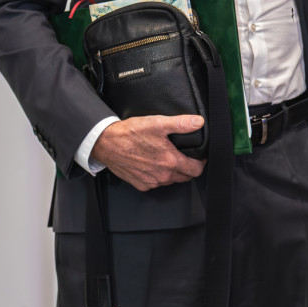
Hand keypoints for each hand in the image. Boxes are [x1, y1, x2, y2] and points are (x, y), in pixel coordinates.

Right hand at [90, 115, 206, 191]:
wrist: (106, 143)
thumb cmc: (130, 133)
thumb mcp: (157, 123)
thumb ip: (181, 123)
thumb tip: (198, 122)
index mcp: (170, 162)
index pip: (196, 170)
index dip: (200, 163)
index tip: (199, 156)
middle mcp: (162, 176)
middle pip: (185, 177)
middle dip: (188, 167)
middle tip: (185, 155)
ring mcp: (151, 182)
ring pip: (171, 181)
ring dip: (174, 172)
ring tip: (168, 158)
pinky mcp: (140, 184)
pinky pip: (156, 183)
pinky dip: (159, 176)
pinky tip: (154, 164)